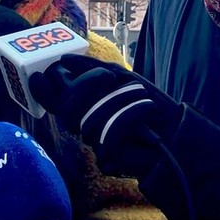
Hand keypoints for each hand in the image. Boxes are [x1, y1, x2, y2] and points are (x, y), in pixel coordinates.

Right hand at [30, 54, 182, 177]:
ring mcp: (94, 144)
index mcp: (85, 108)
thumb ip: (92, 68)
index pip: (54, 102)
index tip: (41, 75)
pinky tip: (144, 110)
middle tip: (107, 75)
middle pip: (65, 109)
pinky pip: (108, 133)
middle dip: (85, 87)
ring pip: (87, 120)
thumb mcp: (123, 78)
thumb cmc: (150, 105)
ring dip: (118, 101)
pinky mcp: (107, 159)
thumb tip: (64, 60)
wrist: (177, 132)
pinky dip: (129, 116)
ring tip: (139, 96)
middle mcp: (85, 126)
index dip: (43, 91)